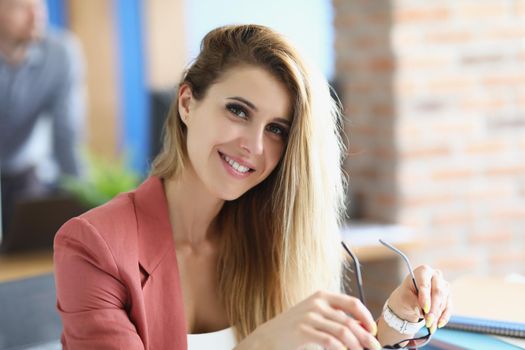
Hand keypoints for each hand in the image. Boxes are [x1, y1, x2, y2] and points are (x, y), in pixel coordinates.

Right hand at [236, 290, 381, 349]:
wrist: (268, 337)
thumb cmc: (294, 328)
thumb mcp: (315, 316)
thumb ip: (335, 318)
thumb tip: (362, 327)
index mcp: (322, 296)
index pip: (352, 302)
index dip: (366, 316)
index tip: (374, 330)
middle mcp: (317, 303)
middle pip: (350, 320)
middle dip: (366, 336)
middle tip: (374, 348)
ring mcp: (309, 316)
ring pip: (343, 332)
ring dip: (356, 346)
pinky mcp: (303, 331)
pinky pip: (331, 342)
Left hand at [387, 265, 451, 333]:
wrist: (409, 301)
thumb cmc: (406, 296)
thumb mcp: (404, 298)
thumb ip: (413, 302)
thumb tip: (423, 310)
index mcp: (423, 271)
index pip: (425, 283)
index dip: (425, 296)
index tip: (424, 308)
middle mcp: (436, 276)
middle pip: (438, 292)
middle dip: (433, 308)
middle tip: (428, 320)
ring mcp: (443, 286)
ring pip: (444, 301)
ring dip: (437, 315)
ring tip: (429, 325)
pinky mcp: (448, 297)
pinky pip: (448, 307)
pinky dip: (443, 317)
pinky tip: (438, 324)